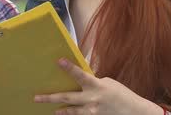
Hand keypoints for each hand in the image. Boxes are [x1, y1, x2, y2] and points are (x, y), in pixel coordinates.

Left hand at [34, 58, 163, 114]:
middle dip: (50, 98)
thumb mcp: (107, 83)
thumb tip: (78, 79)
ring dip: (60, 109)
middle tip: (36, 98)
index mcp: (97, 86)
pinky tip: (64, 113)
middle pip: (67, 98)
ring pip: (71, 111)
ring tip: (52, 109)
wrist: (134, 112)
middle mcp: (92, 100)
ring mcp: (92, 112)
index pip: (80, 75)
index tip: (59, 60)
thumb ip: (91, 81)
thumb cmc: (120, 94)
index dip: (69, 68)